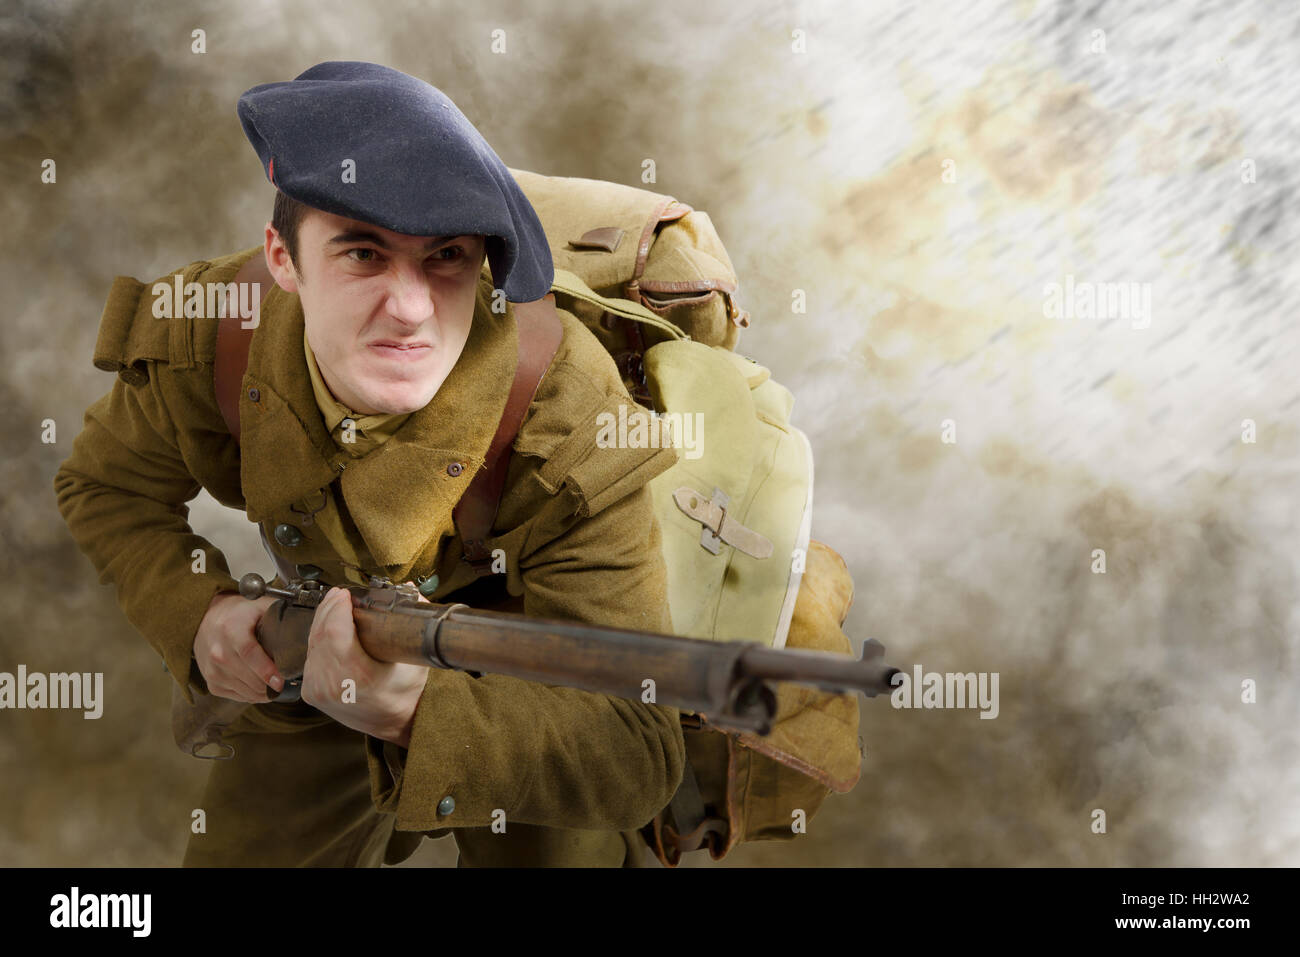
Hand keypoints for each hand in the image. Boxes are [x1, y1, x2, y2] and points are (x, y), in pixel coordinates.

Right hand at [194, 591, 281, 701]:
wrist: (208, 620)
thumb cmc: (240, 614)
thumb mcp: (260, 606)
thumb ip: (282, 616)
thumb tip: (309, 627)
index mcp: (231, 629)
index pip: (249, 653)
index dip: (266, 670)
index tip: (281, 682)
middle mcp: (218, 651)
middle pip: (249, 677)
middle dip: (271, 685)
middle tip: (289, 684)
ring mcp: (212, 669)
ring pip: (245, 690)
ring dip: (265, 692)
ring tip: (278, 685)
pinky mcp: (212, 682)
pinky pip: (237, 696)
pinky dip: (253, 695)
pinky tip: (262, 686)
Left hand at [300, 586, 429, 746]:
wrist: (394, 721)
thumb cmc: (407, 692)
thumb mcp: (416, 656)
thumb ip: (412, 619)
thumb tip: (408, 589)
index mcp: (358, 676)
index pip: (335, 632)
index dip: (337, 608)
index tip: (346, 594)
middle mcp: (333, 684)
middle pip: (320, 634)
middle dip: (328, 609)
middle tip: (340, 594)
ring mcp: (318, 690)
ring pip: (312, 644)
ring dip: (321, 621)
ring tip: (334, 606)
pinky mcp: (311, 692)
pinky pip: (310, 656)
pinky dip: (318, 638)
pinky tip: (327, 628)